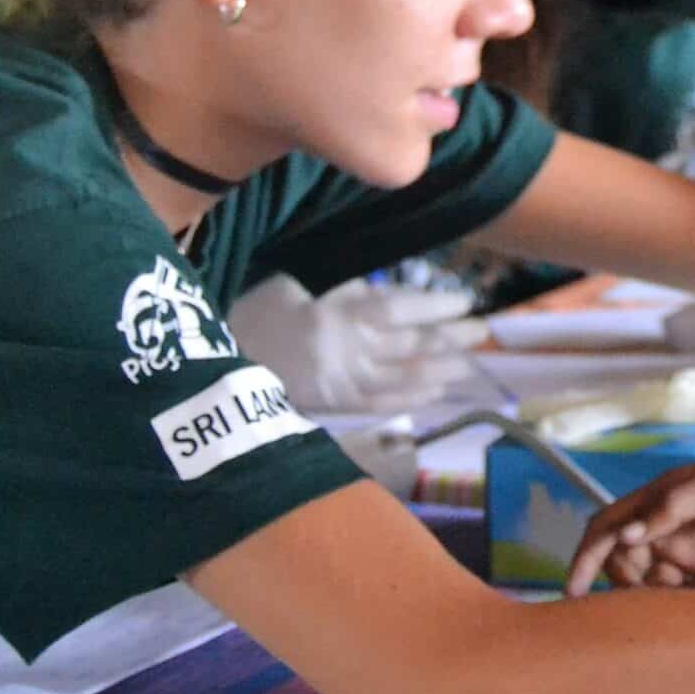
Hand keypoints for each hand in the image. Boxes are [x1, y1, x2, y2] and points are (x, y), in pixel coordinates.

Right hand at [225, 275, 490, 413]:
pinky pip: (380, 405)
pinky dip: (411, 399)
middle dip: (450, 339)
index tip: (466, 301)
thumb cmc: (249, 315)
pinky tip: (436, 392)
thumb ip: (340, 291)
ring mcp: (342, 383)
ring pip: (403, 377)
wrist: (210, 370)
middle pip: (409, 344)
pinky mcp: (333, 407)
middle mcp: (347, 351)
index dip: (436, 307)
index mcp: (336, 315)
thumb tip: (377, 290)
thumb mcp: (292, 287)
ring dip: (440, 371)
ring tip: (471, 365)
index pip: (399, 309)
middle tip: (483, 333)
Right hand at [563, 444, 694, 595]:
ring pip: (661, 588)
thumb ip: (673, 507)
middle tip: (673, 593)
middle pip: (629, 566)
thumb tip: (626, 535)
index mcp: (660, 500)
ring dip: (673, 601)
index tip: (573, 593)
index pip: (606, 529)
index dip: (585, 558)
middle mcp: (670, 526)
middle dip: (638, 588)